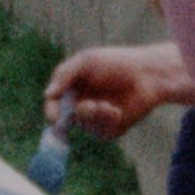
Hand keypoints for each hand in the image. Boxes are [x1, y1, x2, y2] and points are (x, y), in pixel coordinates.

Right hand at [45, 42, 194, 139]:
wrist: (147, 75)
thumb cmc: (116, 63)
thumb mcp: (86, 61)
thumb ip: (64, 75)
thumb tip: (47, 94)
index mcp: (71, 89)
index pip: (53, 105)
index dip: (51, 112)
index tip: (54, 116)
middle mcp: (80, 105)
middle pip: (65, 120)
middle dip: (79, 113)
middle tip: (93, 105)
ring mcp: (94, 119)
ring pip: (83, 126)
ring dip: (94, 115)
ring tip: (108, 105)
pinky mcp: (109, 129)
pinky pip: (100, 132)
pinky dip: (107, 120)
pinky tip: (117, 110)